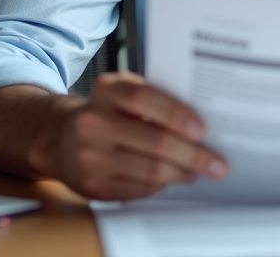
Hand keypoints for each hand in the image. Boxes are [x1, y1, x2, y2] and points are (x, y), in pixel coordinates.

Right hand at [54, 72, 228, 199]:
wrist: (62, 139)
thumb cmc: (107, 112)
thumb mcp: (124, 93)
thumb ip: (155, 99)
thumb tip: (202, 123)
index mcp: (107, 90)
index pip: (145, 99)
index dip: (177, 115)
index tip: (203, 129)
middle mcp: (94, 122)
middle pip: (155, 142)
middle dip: (193, 156)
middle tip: (217, 164)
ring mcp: (91, 155)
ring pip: (150, 171)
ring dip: (182, 173)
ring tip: (199, 171)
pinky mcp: (93, 184)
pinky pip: (140, 189)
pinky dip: (163, 185)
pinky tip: (175, 178)